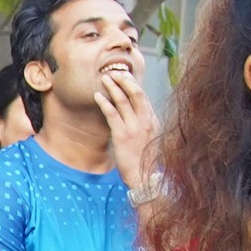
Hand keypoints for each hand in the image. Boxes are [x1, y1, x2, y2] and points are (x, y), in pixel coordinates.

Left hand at [97, 64, 158, 194]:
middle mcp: (146, 121)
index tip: (125, 76)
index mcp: (153, 121)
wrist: (144, 178)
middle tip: (115, 72)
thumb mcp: (150, 139)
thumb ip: (144, 125)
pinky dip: (104, 103)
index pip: (144, 97)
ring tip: (105, 78)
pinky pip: (112, 114)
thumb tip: (137, 115)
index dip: (134, 84)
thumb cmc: (145, 160)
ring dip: (113, 87)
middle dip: (125, 79)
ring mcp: (134, 128)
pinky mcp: (122, 135)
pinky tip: (98, 96)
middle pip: (136, 93)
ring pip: (123, 100)